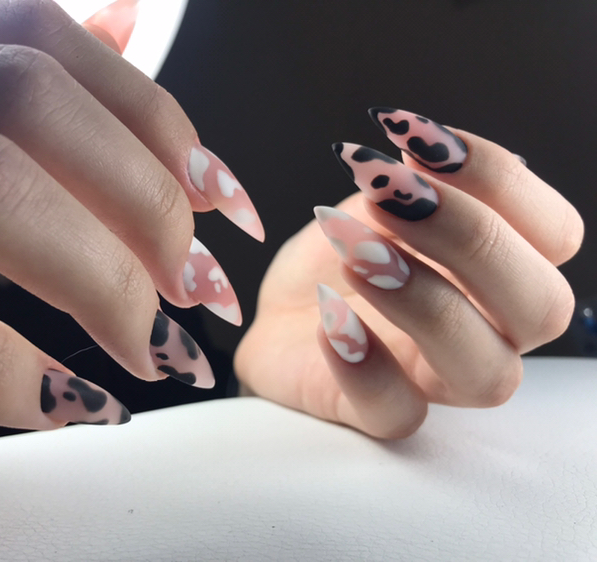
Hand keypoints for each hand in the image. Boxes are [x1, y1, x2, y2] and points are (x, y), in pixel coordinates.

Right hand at [0, 0, 262, 426]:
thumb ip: (15, 72)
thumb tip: (127, 20)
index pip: (45, 40)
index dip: (157, 121)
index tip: (225, 201)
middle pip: (26, 100)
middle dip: (144, 204)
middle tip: (198, 291)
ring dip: (100, 279)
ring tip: (152, 351)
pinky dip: (3, 372)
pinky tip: (66, 406)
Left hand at [235, 108, 582, 438]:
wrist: (277, 312)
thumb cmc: (340, 255)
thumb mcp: (373, 204)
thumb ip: (413, 183)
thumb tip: (434, 148)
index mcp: (501, 268)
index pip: (556, 233)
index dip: (497, 180)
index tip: (414, 138)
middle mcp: (488, 329)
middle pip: (543, 307)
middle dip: (470, 239)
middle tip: (387, 195)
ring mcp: (436, 379)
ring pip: (488, 373)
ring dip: (426, 301)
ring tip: (355, 250)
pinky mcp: (376, 411)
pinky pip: (398, 415)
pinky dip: (364, 365)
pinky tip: (329, 314)